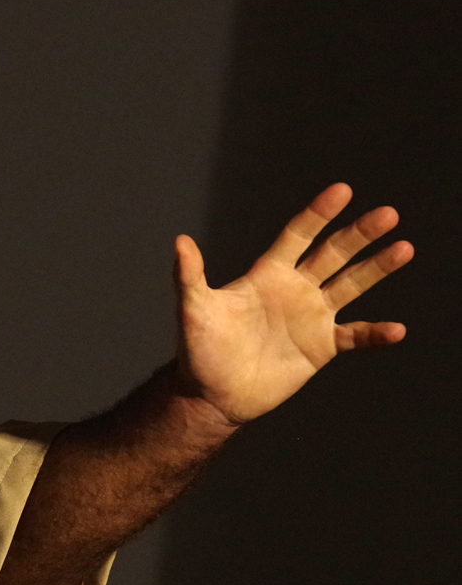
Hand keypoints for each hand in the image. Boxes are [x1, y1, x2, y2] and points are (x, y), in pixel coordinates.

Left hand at [173, 183, 413, 426]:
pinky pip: (355, 336)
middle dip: (359, 234)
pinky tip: (397, 330)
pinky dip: (375, 334)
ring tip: (404, 248)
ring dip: (377, 268)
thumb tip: (180, 241)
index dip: (318, 213)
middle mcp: (294, 290)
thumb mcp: (194, 310)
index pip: (298, 236)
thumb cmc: (198, 350)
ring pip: (351, 286)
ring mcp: (310, 317)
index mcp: (267, 275)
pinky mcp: (320, 347)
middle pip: (333, 254)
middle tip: (388, 213)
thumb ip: (190, 276)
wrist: (211, 394)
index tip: (342, 190)